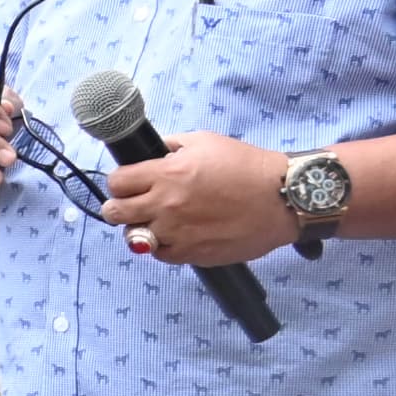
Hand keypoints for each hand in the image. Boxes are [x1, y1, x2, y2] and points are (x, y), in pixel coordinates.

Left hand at [96, 129, 293, 266]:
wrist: (281, 198)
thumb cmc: (247, 166)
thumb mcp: (204, 141)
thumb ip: (171, 146)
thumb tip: (152, 152)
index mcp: (166, 174)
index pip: (116, 182)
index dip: (121, 181)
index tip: (129, 183)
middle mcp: (165, 205)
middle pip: (114, 212)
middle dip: (120, 206)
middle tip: (134, 204)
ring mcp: (176, 233)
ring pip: (133, 237)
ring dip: (141, 228)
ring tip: (159, 220)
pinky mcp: (191, 254)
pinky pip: (160, 254)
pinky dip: (162, 245)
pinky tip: (176, 234)